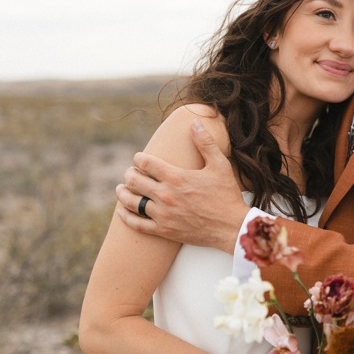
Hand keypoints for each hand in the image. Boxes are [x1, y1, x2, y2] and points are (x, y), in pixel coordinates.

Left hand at [114, 127, 248, 251]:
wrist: (232, 227)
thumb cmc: (227, 195)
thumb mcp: (219, 165)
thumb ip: (205, 142)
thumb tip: (195, 122)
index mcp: (176, 177)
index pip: (145, 163)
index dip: (138, 158)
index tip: (139, 158)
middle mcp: (165, 195)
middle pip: (134, 181)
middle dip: (129, 174)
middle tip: (130, 173)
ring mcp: (163, 214)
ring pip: (131, 202)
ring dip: (123, 193)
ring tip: (121, 189)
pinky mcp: (164, 230)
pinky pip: (137, 224)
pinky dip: (126, 217)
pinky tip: (122, 211)